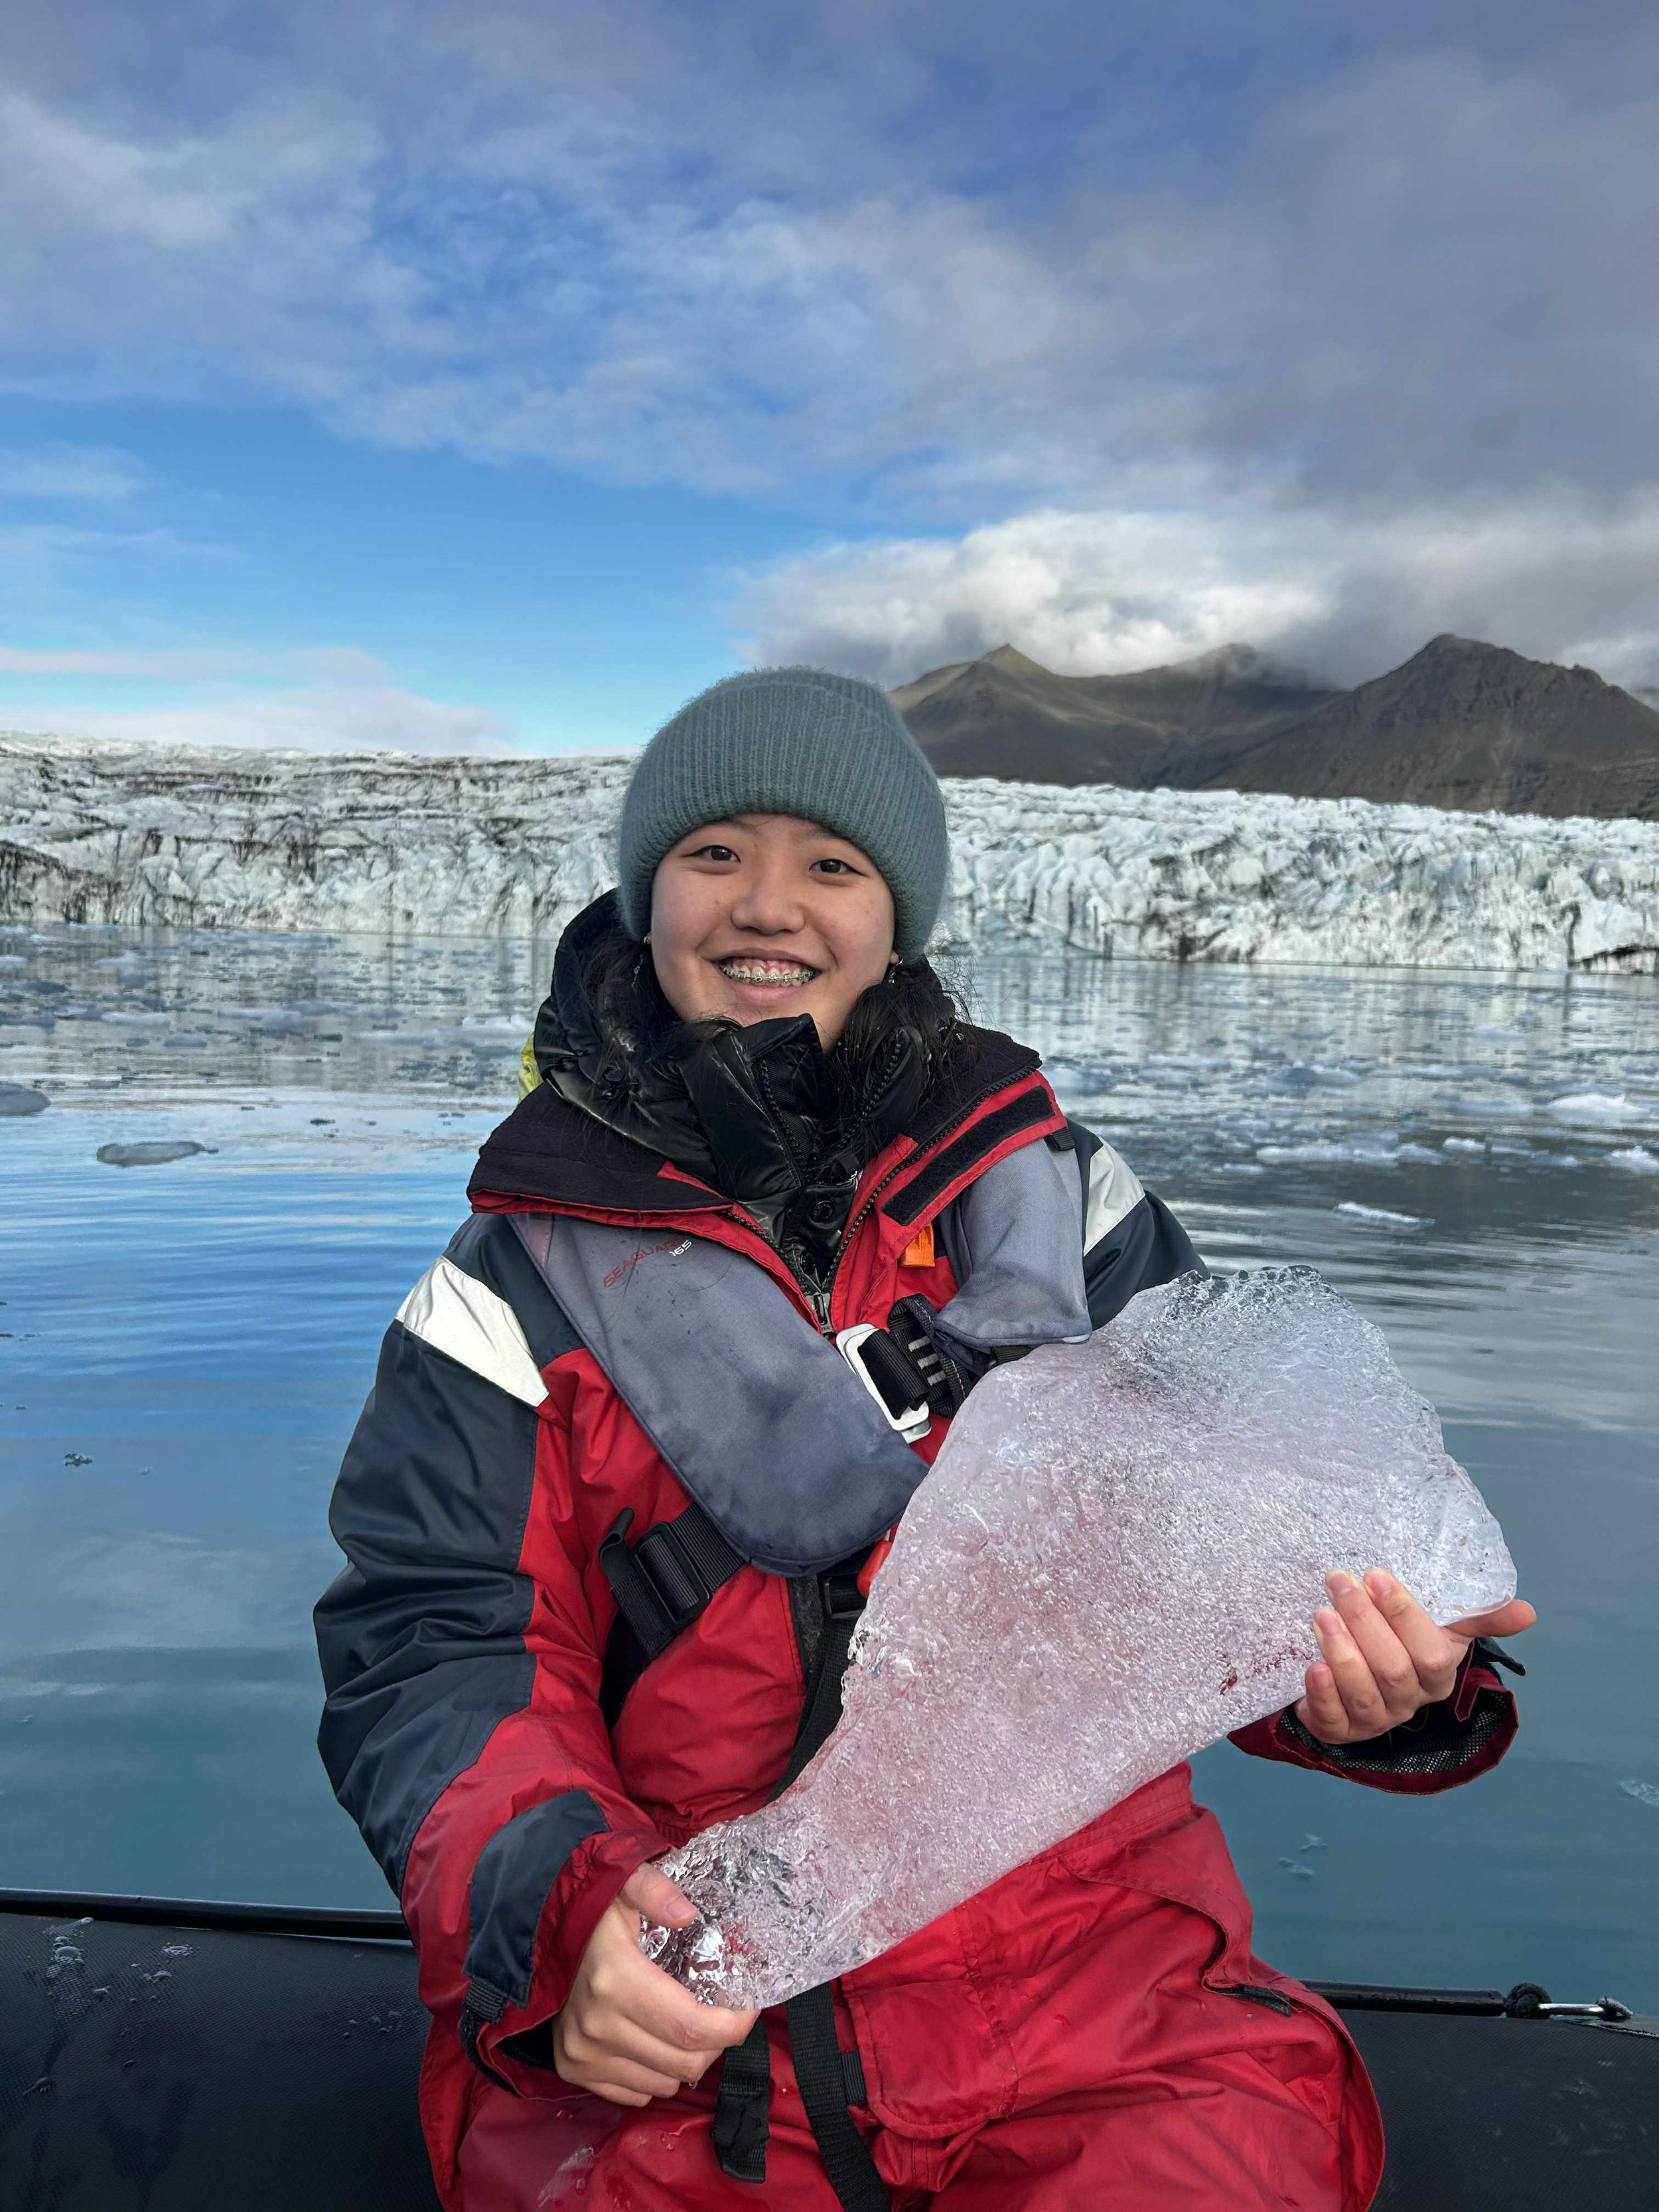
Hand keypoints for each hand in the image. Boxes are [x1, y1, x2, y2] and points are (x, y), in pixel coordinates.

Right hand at [552, 1863, 757, 2106]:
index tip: (749, 2005)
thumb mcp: (624, 1882)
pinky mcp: (573, 2069)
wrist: (536, 1935)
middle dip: (716, 2042)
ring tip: (683, 2023)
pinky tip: (652, 2038)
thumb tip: (688, 1915)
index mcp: (614, 1980)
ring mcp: (581, 2053)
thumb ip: (656, 1891)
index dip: (733, 2025)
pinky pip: (635, 2094)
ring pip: (664, 2084)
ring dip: (685, 2060)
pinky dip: (654, 2074)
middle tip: (720, 2012)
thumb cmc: (590, 1909)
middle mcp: (596, 2026)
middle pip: (684, 2063)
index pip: (690, 2027)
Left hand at [1295, 1569, 1535, 1745]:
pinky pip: (1333, 1721)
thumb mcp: (1440, 1625)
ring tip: (1322, 1616)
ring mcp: (1376, 1720)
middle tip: (1339, 1583)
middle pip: (1393, 1670)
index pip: (1430, 1652)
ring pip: (1363, 1693)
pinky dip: (1322, 1695)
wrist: (1355, 1675)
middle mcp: (1410, 1702)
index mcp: (1438, 1676)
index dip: (1403, 1615)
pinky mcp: (1340, 1730)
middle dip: (1364, 1622)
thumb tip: (1527, 1611)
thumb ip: (1478, 1617)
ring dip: (1341, 1653)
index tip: (1375, 1575)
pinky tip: (1313, 1667)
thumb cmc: (1401, 1641)